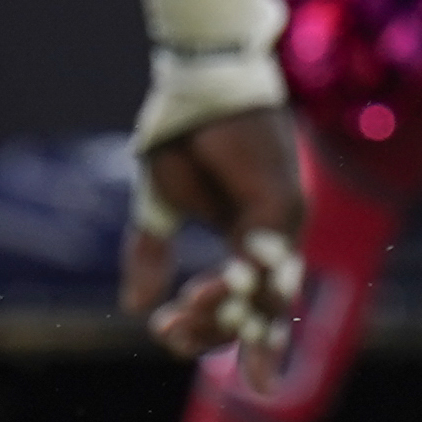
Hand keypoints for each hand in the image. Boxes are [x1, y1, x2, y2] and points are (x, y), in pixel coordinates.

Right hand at [123, 104, 304, 386]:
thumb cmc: (183, 136)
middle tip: (169, 335)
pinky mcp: (280, 199)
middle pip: (264, 313)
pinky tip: (207, 289)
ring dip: (223, 312)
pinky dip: (241, 279)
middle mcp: (277, 237)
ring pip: (269, 294)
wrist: (195, 84)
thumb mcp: (160, 204)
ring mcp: (285, 220)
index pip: (249, 308)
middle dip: (216, 335)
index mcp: (253, 242)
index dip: (217, 336)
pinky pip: (267, 256)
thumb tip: (136, 307)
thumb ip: (151, 254)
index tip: (165, 337)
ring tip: (181, 313)